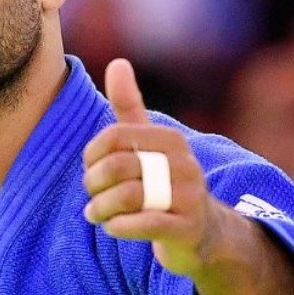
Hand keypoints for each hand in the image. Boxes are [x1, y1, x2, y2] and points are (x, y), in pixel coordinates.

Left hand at [81, 58, 225, 277]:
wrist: (202, 233)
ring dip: (100, 209)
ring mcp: (188, 197)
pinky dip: (118, 226)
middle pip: (116, 167)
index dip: (91, 155)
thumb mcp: (148, 143)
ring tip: (96, 214)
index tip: (90, 169)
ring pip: (126, 197)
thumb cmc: (164, 183)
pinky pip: (143, 224)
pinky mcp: (187, 228)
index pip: (114, 136)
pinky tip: (112, 227)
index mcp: (169, 140)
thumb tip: (117, 62)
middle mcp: (184, 164)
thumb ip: (129, 106)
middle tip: (92, 196)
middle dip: (93, 184)